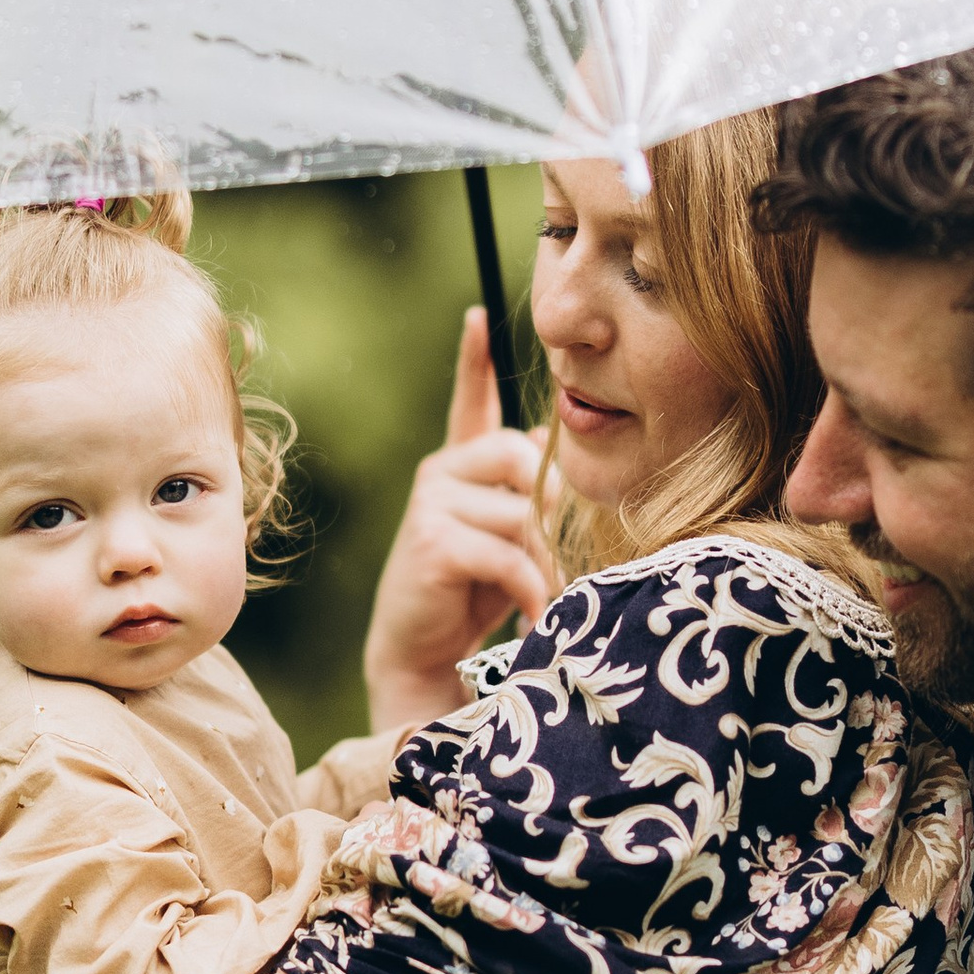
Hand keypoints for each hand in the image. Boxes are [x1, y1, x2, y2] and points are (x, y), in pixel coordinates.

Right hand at [361, 308, 552, 734]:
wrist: (424, 658)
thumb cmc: (473, 596)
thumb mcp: (507, 540)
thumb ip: (524, 496)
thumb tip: (543, 443)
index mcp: (458, 467)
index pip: (468, 402)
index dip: (472, 359)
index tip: (475, 316)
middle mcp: (439, 474)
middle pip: (522, 458)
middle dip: (549, 513)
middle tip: (548, 563)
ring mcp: (432, 504)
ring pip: (523, 513)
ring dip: (545, 564)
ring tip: (540, 600)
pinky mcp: (434, 541)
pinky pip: (510, 554)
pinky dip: (532, 592)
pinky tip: (532, 619)